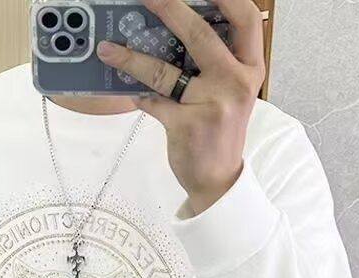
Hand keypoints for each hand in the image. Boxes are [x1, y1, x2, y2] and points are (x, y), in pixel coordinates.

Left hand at [97, 0, 264, 214]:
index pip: (246, 18)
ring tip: (108, 49)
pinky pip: (153, 101)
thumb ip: (215, 61)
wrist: (218, 180)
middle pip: (200, 34)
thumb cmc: (220, 130)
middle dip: (169, 8)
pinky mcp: (186, 125)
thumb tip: (175, 27)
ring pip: (164, 71)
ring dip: (131, 58)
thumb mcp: (230, 91)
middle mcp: (236, 82)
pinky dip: (137, 95)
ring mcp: (212, 104)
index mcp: (250, 68)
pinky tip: (128, 90)